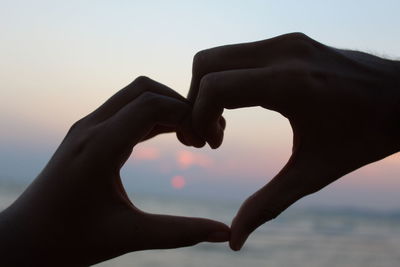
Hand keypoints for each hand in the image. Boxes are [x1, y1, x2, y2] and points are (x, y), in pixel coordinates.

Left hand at [0, 77, 228, 265]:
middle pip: (146, 89)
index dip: (189, 115)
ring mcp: (88, 127)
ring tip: (194, 136)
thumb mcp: (128, 236)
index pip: (152, 104)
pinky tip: (172, 136)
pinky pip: (128, 111)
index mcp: (99, 147)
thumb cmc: (69, 241)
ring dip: (168, 108)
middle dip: (182, 104)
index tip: (210, 141)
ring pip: (136, 95)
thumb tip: (224, 233)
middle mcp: (91, 128)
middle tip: (205, 135)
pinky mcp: (89, 134)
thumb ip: (180, 233)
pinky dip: (155, 117)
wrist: (25, 239)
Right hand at [187, 33, 399, 249]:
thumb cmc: (365, 137)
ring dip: (207, 90)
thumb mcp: (314, 174)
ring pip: (217, 56)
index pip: (214, 86)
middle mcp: (283, 52)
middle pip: (205, 63)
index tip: (208, 145)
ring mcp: (286, 41)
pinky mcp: (288, 41)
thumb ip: (268, 204)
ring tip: (221, 126)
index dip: (196, 116)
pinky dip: (225, 80)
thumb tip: (234, 240)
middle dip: (193, 101)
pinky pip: (237, 55)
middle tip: (207, 137)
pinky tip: (240, 108)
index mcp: (290, 84)